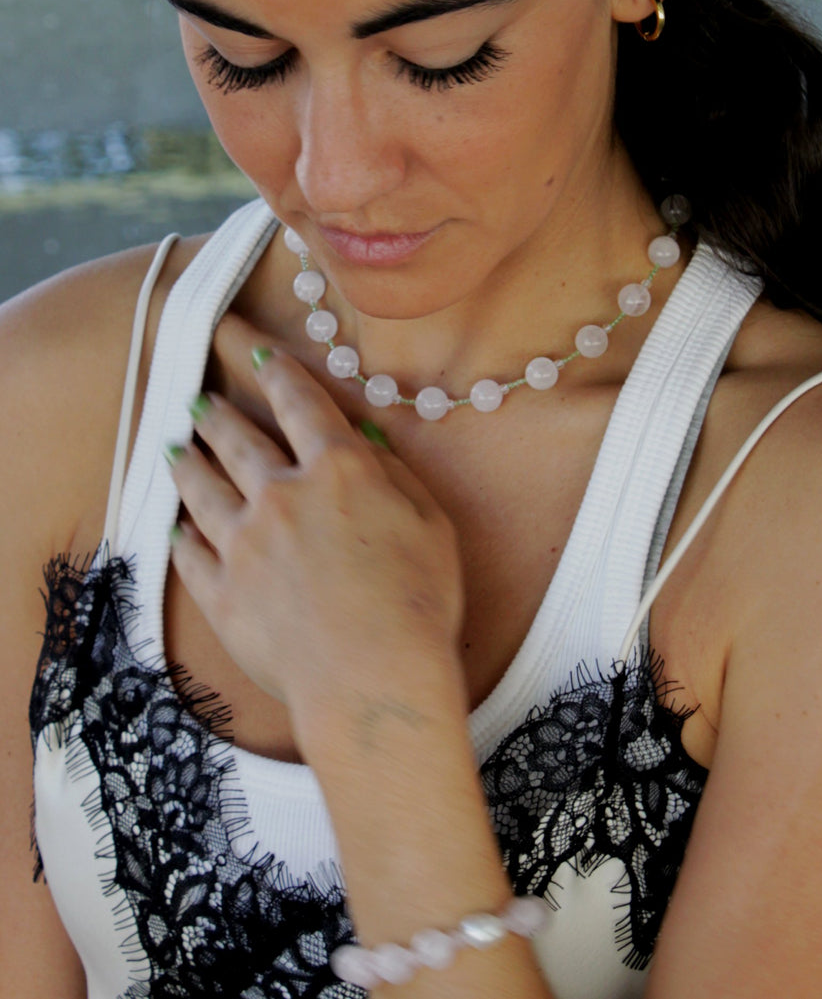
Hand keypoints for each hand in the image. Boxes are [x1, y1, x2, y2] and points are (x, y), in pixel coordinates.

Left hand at [166, 319, 464, 723]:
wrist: (373, 681)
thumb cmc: (418, 605)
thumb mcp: (432, 525)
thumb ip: (395, 476)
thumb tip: (365, 442)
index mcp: (339, 471)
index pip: (302, 405)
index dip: (279, 374)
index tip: (257, 353)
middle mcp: (282, 496)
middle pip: (239, 442)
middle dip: (218, 415)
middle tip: (200, 401)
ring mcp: (244, 544)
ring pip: (204, 490)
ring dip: (188, 463)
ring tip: (176, 449)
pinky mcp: (222, 594)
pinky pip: (192, 555)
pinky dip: (183, 536)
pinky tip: (178, 527)